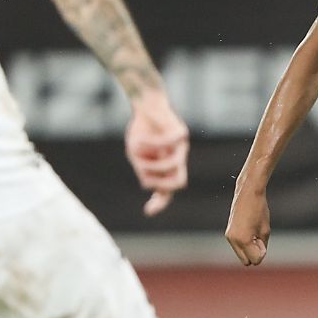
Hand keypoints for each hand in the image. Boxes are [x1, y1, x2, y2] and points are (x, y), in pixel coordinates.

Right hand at [125, 92, 189, 215]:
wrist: (146, 106)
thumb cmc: (141, 131)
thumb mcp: (136, 153)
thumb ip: (142, 168)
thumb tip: (148, 184)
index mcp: (166, 168)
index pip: (167, 190)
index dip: (159, 203)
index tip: (148, 211)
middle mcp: (177, 160)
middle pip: (179, 182)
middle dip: (162, 185)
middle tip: (144, 177)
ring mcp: (181, 147)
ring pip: (172, 165)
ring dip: (151, 164)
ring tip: (137, 157)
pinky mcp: (181, 133)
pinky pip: (167, 143)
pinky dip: (149, 144)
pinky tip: (138, 140)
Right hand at [225, 185, 272, 265]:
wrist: (248, 193)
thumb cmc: (259, 210)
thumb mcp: (265, 230)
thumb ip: (262, 246)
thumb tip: (258, 256)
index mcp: (244, 240)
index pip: (255, 260)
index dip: (261, 252)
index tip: (262, 239)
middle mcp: (233, 240)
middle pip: (246, 261)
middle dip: (254, 254)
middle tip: (258, 238)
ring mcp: (229, 237)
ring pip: (241, 254)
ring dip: (249, 249)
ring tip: (254, 233)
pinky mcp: (228, 233)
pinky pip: (238, 246)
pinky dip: (244, 243)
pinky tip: (249, 230)